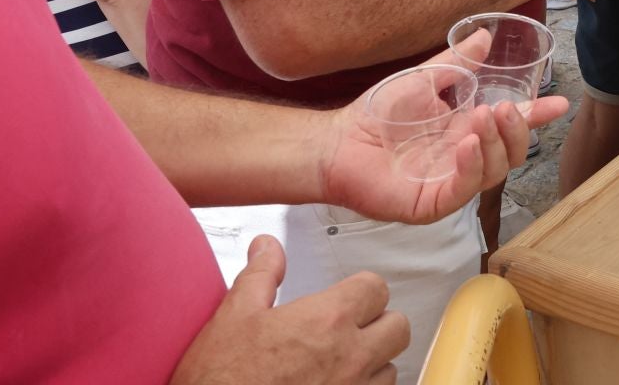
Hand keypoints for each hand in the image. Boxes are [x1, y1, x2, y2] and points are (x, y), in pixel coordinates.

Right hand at [172, 236, 408, 383]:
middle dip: (379, 323)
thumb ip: (260, 275)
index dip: (361, 290)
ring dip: (373, 363)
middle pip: (397, 327)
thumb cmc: (221, 380)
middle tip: (352, 328)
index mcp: (327, 321)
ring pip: (390, 369)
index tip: (348, 297)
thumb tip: (268, 248)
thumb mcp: (233, 316)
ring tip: (342, 363)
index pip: (376, 288)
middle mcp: (350, 357)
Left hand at [319, 36, 566, 224]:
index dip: (535, 116)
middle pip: (511, 154)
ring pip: (493, 172)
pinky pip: (462, 191)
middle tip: (505, 108)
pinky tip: (467, 144)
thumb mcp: (425, 79)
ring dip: (495, 144)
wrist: (337, 141)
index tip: (558, 103)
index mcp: (466, 132)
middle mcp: (464, 160)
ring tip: (483, 117)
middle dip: (517, 131)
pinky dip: (471, 167)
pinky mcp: (431, 203)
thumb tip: (486, 35)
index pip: (509, 127)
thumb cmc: (377, 114)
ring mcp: (450, 183)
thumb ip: (458, 62)